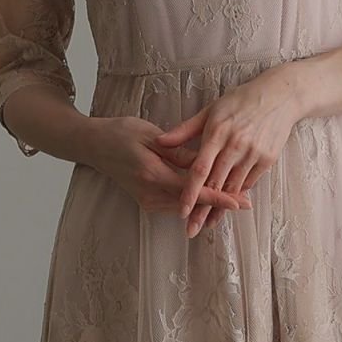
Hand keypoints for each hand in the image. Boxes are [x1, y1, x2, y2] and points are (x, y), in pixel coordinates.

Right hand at [84, 115, 253, 218]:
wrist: (94, 146)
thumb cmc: (121, 133)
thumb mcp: (150, 136)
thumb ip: (177, 152)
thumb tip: (204, 163)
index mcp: (151, 174)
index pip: (192, 191)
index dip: (218, 196)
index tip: (240, 201)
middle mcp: (150, 194)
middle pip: (192, 205)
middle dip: (219, 204)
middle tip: (247, 201)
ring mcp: (148, 201)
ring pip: (185, 208)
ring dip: (209, 205)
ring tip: (236, 198)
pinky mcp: (148, 202)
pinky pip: (177, 205)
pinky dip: (195, 202)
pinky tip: (212, 196)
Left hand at [150, 66, 300, 236]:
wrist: (280, 96)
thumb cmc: (240, 101)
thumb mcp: (211, 110)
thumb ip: (184, 130)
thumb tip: (159, 142)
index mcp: (217, 133)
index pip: (199, 169)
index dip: (189, 192)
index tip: (181, 211)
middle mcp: (235, 145)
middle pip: (215, 184)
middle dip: (202, 210)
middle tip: (191, 230)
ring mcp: (253, 153)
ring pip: (233, 187)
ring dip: (220, 208)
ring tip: (208, 224)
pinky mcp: (267, 159)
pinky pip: (249, 182)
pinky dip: (237, 193)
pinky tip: (228, 205)